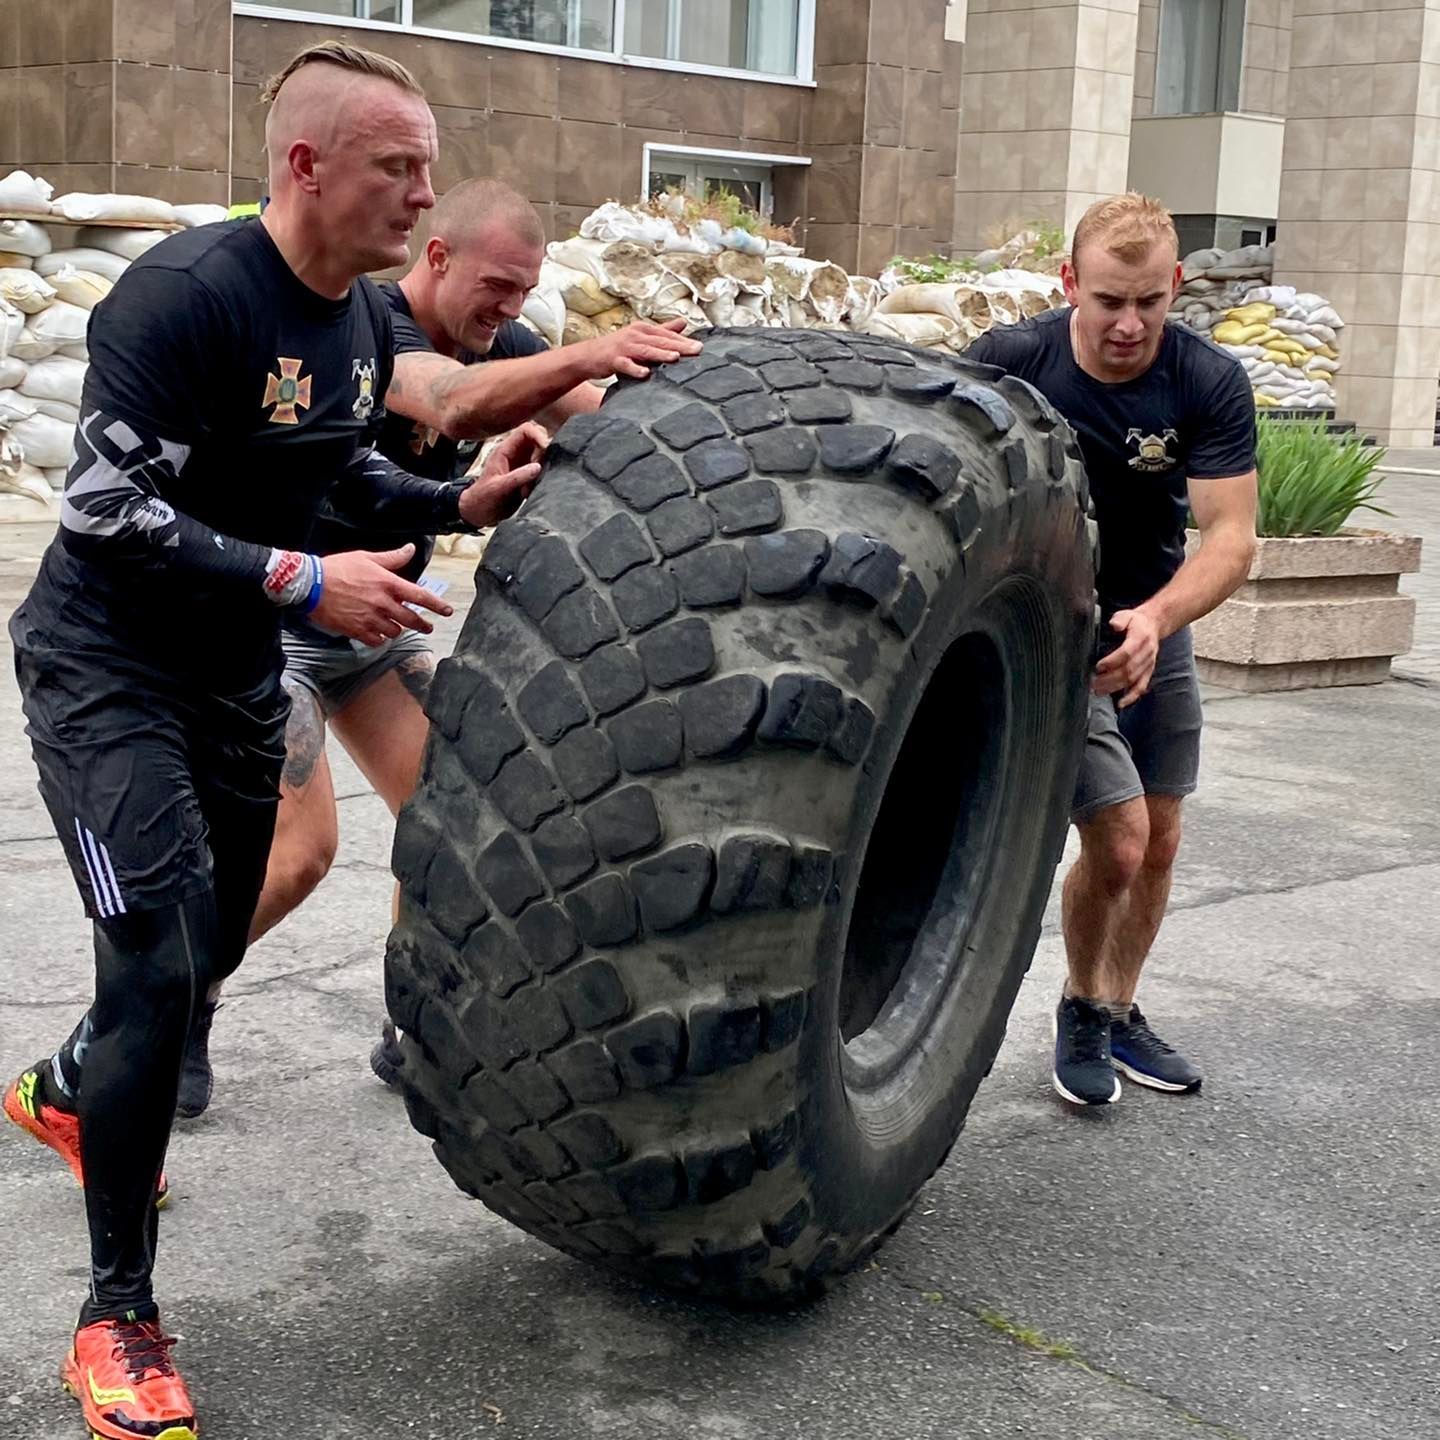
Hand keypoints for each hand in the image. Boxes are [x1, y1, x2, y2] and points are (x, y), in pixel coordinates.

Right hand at [309, 543, 453, 646]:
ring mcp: (371, 619)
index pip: (420, 596)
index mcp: (388, 584)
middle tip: (428, 627)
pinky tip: (378, 634)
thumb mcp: (367, 558)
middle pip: (411, 619)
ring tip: (396, 626)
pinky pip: (377, 641)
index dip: (437, 605)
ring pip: (395, 632)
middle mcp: (383, 603)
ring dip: (397, 629)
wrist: (310, 585)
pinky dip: (380, 639)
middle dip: (423, 625)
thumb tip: (410, 549)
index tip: (447, 611)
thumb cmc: (338, 568)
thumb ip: (392, 558)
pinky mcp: (357, 631)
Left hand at [458, 421, 547, 528]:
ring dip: (543, 469)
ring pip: (542, 456)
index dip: (539, 436)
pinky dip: (542, 479)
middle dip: (543, 454)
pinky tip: (530, 491)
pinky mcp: (527, 476)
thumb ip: (517, 477)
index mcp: (505, 450)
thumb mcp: (498, 488)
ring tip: (531, 486)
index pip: (526, 430)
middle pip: (538, 441)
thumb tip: (538, 467)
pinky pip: (541, 471)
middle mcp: (515, 454)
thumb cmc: (482, 499)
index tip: (545, 450)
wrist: (478, 513)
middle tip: (539, 471)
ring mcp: (522, 464)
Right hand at [582, 319, 702, 380]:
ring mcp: (624, 348)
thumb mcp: (641, 337)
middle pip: (660, 341)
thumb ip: (663, 331)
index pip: (667, 335)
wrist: (589, 355)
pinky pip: (626, 365)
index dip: (684, 341)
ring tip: (676, 358)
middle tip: (697, 350)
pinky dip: (635, 369)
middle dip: (679, 345)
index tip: (701, 347)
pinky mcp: (614, 360)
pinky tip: (645, 374)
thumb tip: (684, 323)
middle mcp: (635, 336)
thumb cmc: (618, 347)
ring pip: (646, 351)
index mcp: (644, 330)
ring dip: (661, 354)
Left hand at [1093, 609, 1161, 707]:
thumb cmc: (1136, 621)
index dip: (1112, 661)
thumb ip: (1120, 619)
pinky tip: (1121, 704)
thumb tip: (1114, 625)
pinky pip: (1142, 686)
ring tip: (1098, 691)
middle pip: (1128, 669)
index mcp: (1140, 638)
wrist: (1155, 625)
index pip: (1126, 653)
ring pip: (1133, 679)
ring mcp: (1149, 663)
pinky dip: (1132, 696)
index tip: (1098, 667)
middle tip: (1093, 683)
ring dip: (1115, 687)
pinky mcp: (1149, 671)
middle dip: (1109, 678)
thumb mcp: (1127, 614)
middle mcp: (1147, 652)